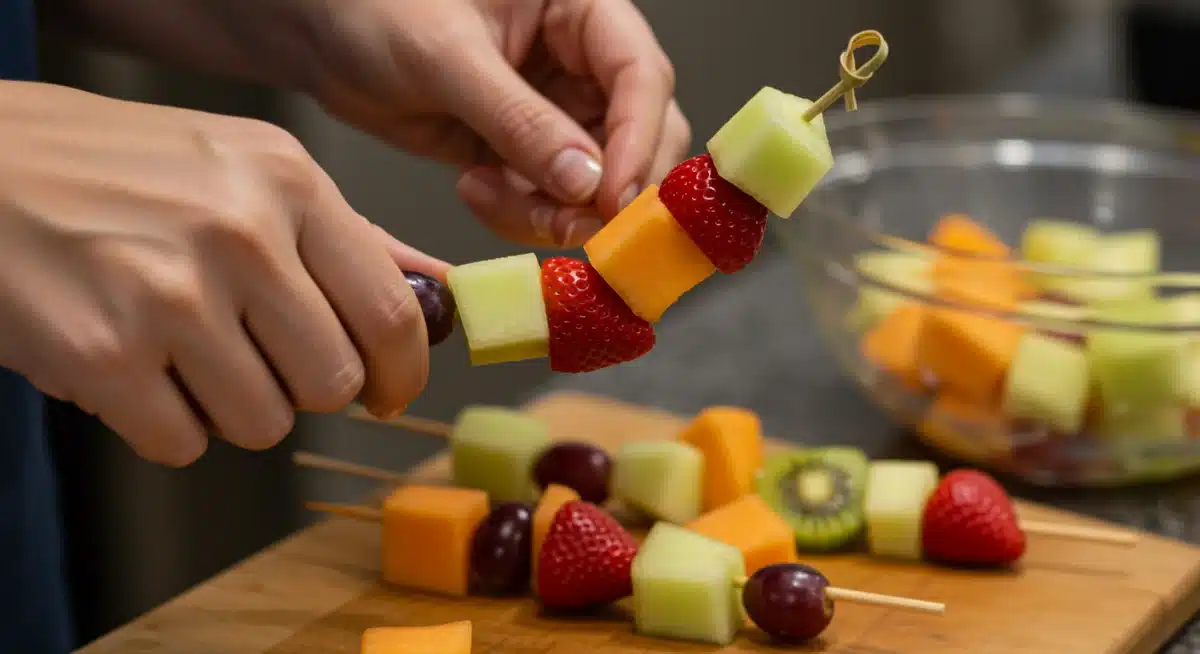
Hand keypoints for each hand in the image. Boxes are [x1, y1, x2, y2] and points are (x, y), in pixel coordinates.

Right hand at [0, 81, 445, 465]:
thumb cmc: (117, 168)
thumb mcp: (246, 166)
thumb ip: (348, 235)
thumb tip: (439, 289)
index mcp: (289, 182)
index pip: (392, 313)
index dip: (401, 373)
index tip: (388, 393)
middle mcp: (240, 233)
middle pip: (333, 383)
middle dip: (302, 386)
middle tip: (255, 356)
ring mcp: (172, 296)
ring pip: (264, 424)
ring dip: (231, 406)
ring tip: (181, 349)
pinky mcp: (104, 356)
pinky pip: (183, 443)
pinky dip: (162, 422)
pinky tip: (132, 365)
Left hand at [306, 0, 691, 247]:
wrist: (317, 33)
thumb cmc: (376, 7)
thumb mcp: (448, 57)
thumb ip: (519, 120)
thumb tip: (587, 184)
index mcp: (581, 9)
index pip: (642, 76)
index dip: (638, 140)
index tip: (612, 197)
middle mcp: (581, 61)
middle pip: (639, 136)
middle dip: (607, 190)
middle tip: (572, 226)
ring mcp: (555, 111)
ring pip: (596, 181)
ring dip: (557, 210)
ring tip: (491, 198)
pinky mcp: (523, 152)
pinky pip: (550, 200)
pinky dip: (521, 212)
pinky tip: (473, 189)